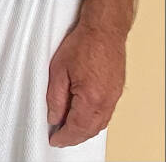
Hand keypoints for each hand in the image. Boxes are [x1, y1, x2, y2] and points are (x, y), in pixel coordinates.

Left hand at [46, 22, 125, 146]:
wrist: (103, 31)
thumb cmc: (82, 44)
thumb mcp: (58, 70)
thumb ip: (55, 97)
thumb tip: (54, 117)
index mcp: (91, 99)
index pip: (76, 127)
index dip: (64, 137)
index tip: (55, 140)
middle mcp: (106, 102)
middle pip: (89, 130)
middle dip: (74, 137)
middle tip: (60, 138)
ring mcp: (114, 98)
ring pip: (99, 124)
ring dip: (84, 131)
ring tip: (69, 130)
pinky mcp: (116, 92)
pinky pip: (105, 115)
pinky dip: (94, 122)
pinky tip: (84, 119)